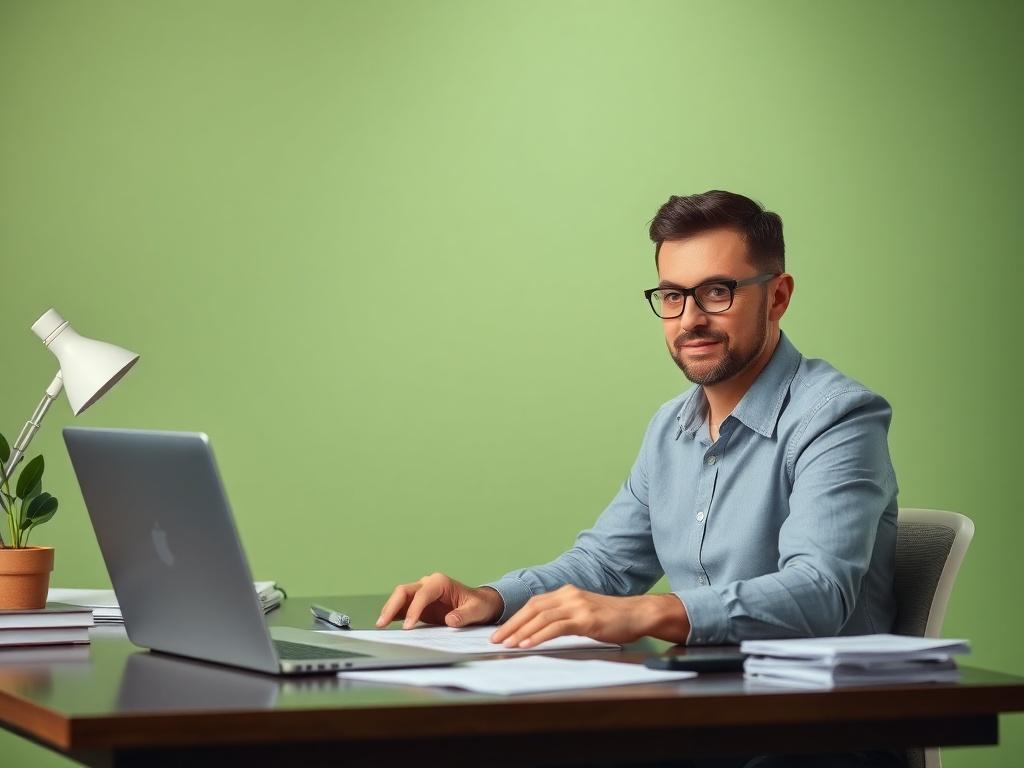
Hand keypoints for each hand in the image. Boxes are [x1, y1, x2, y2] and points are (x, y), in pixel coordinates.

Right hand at [376, 572, 504, 628]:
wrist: (479, 604)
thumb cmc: (479, 605)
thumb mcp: (477, 610)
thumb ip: (464, 615)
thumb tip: (450, 621)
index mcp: (440, 582)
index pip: (422, 594)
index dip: (414, 609)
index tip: (408, 627)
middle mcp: (427, 584)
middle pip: (404, 591)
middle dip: (392, 606)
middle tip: (382, 623)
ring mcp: (421, 593)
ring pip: (399, 598)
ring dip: (389, 610)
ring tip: (380, 625)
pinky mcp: (418, 604)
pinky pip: (402, 607)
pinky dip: (393, 615)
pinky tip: (386, 624)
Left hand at [489, 585, 689, 647]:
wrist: (639, 613)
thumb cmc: (613, 617)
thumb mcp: (584, 613)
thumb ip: (564, 617)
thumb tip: (542, 631)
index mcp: (566, 592)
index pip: (533, 604)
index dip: (515, 618)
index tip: (501, 631)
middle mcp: (569, 595)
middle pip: (532, 608)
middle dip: (512, 625)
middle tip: (496, 639)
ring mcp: (577, 605)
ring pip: (541, 617)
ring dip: (521, 631)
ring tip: (508, 643)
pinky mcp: (585, 618)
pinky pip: (556, 627)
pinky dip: (539, 635)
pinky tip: (528, 644)